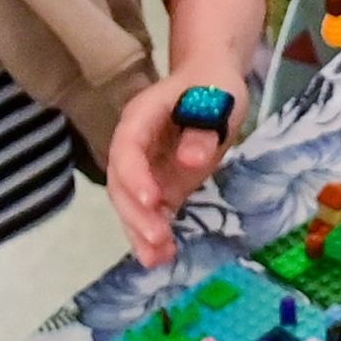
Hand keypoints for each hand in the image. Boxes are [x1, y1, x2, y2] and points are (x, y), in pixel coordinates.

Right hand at [108, 56, 246, 265]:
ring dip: (139, 232)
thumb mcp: (219, 99)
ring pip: (130, 204)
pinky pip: (150, 213)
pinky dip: (153, 235)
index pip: (127, 148)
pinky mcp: (159, 186)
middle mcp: (134, 146)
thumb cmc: (214, 84)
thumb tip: (191, 161)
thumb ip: (204, 130)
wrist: (213, 82)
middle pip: (121, 183)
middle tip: (159, 238)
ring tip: (158, 258)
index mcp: (141, 117)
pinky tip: (164, 256)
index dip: (135, 175)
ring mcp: (144, 169)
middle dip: (136, 214)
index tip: (153, 200)